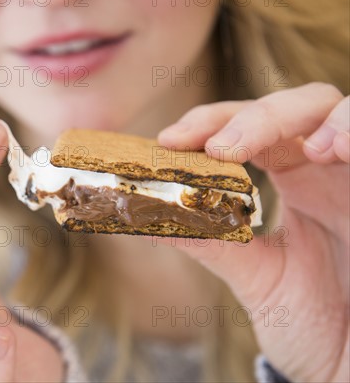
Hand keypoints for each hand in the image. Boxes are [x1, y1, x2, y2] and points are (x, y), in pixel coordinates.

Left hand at [158, 83, 348, 381]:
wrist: (348, 363)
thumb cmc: (307, 319)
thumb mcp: (251, 276)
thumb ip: (204, 239)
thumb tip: (135, 217)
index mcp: (288, 177)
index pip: (246, 126)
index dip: (210, 122)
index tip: (170, 141)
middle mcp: (322, 168)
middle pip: (292, 106)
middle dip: (254, 117)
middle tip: (219, 147)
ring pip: (336, 110)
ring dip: (308, 118)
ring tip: (294, 149)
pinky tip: (334, 151)